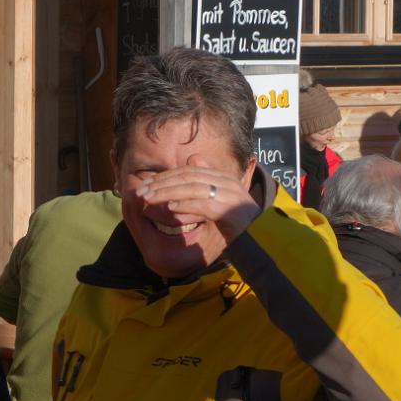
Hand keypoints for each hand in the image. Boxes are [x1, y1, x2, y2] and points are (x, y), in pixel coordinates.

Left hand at [136, 155, 260, 243]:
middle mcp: (229, 183)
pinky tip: (169, 208)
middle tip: (140, 192)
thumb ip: (203, 184)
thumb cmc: (235, 224)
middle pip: (188, 177)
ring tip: (148, 200)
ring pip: (193, 189)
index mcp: (224, 178)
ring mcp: (232, 196)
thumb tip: (193, 158)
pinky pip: (204, 205)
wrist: (261, 242)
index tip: (144, 183)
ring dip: (167, 193)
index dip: (165, 176)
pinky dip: (185, 205)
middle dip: (161, 184)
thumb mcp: (217, 201)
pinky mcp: (233, 212)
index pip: (189, 171)